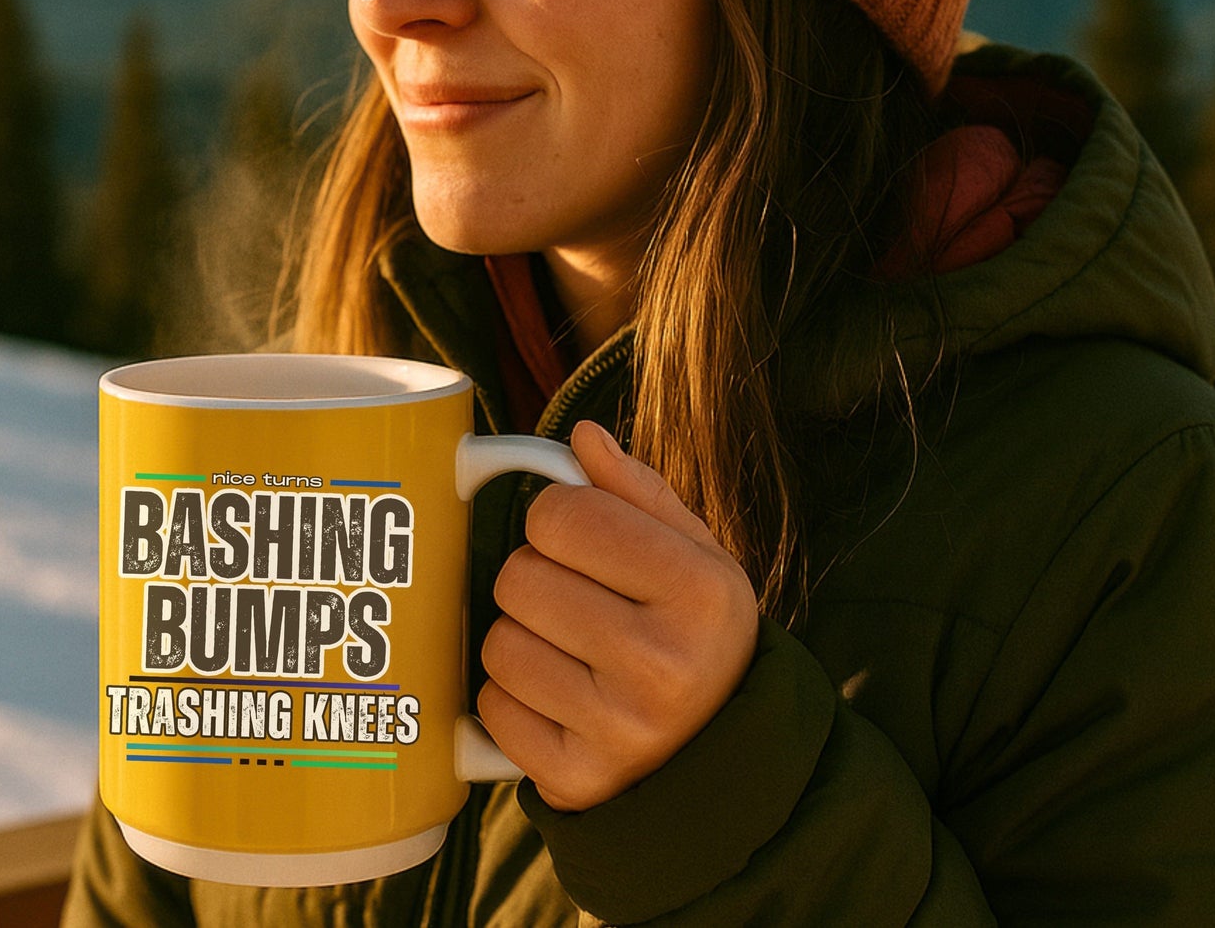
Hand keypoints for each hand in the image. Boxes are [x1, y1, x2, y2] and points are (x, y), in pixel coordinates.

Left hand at [479, 419, 759, 811]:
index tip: (577, 532)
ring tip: (569, 648)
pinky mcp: (574, 778)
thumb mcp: (696, 554)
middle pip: (519, 577)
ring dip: (521, 635)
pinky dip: (513, 696)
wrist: (721, 754)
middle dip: (536, 575)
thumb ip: (636, 491)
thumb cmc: (695, 633)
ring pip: (499, 642)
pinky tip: (559, 696)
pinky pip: (492, 707)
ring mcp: (617, 729)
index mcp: (698, 592)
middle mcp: (662, 664)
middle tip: (574, 595)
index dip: (555, 515)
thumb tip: (582, 436)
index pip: (565, 516)